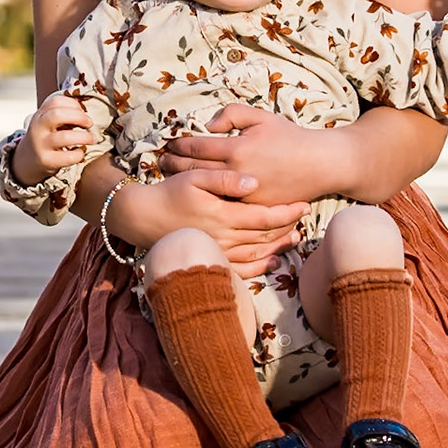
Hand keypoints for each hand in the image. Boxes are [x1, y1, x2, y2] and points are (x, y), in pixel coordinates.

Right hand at [14, 93, 95, 184]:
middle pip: (58, 115)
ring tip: (92, 139)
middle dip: (79, 117)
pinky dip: (79, 154)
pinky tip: (80, 152)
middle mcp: (38, 128)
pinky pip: (68, 157)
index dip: (74, 104)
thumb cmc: (45, 138)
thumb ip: (64, 114)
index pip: (56, 101)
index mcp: (40, 115)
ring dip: (84, 137)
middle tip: (90, 123)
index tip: (83, 111)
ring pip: (65, 137)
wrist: (28, 160)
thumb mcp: (49, 122)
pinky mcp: (46, 161)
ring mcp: (41, 145)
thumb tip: (86, 113)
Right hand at [110, 170, 310, 278]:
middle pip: (265, 236)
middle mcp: (223, 237)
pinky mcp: (211, 261)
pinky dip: (260, 267)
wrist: (143, 217)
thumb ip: (225, 179)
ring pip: (257, 253)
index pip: (265, 217)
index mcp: (223, 215)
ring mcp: (218, 253)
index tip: (303, 205)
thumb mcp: (195, 177)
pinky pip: (242, 270)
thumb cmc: (170, 192)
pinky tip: (273, 260)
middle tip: (304, 217)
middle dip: (288, 227)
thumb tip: (254, 182)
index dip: (287, 212)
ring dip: (279, 246)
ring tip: (295, 236)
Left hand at [158, 105, 348, 205]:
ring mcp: (244, 196)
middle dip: (174, 165)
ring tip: (171, 179)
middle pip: (194, 171)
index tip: (168, 144)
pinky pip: (223, 206)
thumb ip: (232, 114)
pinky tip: (196, 196)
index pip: (196, 147)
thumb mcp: (261, 117)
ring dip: (185, 184)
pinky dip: (206, 200)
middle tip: (161, 162)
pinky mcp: (252, 211)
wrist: (319, 164)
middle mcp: (237, 175)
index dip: (178, 146)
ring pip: (204, 191)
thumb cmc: (290, 137)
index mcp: (237, 149)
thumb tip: (209, 125)